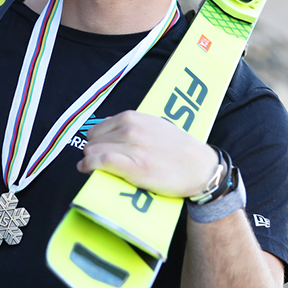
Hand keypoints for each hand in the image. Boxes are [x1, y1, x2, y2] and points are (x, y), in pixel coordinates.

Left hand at [77, 110, 218, 197]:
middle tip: (97, 162)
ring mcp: (132, 147)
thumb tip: (106, 128)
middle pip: (92, 141)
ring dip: (89, 160)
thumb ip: (131, 125)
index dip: (94, 142)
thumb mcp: (154, 125)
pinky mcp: (133, 166)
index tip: (95, 150)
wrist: (201, 168)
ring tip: (93, 168)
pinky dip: (88, 165)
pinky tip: (86, 169)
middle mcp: (130, 129)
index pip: (98, 129)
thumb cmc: (178, 149)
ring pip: (92, 150)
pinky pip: (99, 161)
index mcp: (133, 117)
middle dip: (92, 152)